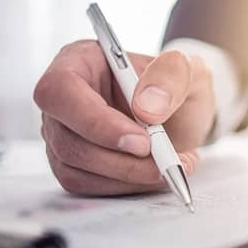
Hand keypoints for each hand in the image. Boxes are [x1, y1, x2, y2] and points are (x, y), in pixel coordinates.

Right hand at [34, 40, 216, 194]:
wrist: (181, 113)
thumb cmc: (176, 85)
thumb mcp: (186, 69)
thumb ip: (171, 76)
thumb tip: (147, 108)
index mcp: (78, 61)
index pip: (60, 90)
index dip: (96, 121)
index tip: (141, 141)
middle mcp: (62, 99)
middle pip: (67, 139)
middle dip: (120, 159)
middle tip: (166, 162)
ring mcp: (62, 134)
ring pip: (74, 168)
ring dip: (127, 176)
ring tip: (172, 165)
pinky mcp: (72, 164)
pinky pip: (86, 185)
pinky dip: (125, 186)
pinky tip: (156, 173)